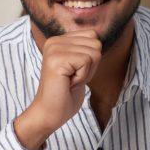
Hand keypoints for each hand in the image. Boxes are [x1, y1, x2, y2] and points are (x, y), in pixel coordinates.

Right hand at [13, 30, 101, 149]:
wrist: (50, 113)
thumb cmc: (66, 93)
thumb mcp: (79, 65)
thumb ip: (85, 49)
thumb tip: (98, 38)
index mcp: (59, 40)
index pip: (93, 35)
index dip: (92, 58)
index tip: (76, 71)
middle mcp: (54, 41)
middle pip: (96, 44)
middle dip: (91, 66)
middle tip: (73, 78)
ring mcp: (54, 49)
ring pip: (94, 53)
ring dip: (86, 72)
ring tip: (70, 81)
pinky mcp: (56, 59)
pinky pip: (87, 61)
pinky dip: (82, 77)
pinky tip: (68, 83)